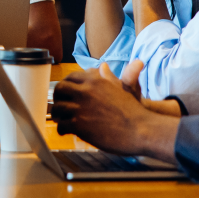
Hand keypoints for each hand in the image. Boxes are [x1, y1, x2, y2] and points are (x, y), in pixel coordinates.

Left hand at [51, 65, 179, 161]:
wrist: (141, 130)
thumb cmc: (133, 111)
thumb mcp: (122, 88)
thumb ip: (109, 78)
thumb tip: (102, 66)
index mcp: (94, 80)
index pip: (70, 77)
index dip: (66, 85)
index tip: (66, 93)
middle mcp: (85, 91)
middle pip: (60, 89)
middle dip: (57, 98)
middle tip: (59, 105)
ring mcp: (80, 107)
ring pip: (57, 108)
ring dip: (57, 115)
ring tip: (61, 120)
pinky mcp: (79, 125)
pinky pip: (62, 125)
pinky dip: (61, 129)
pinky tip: (66, 131)